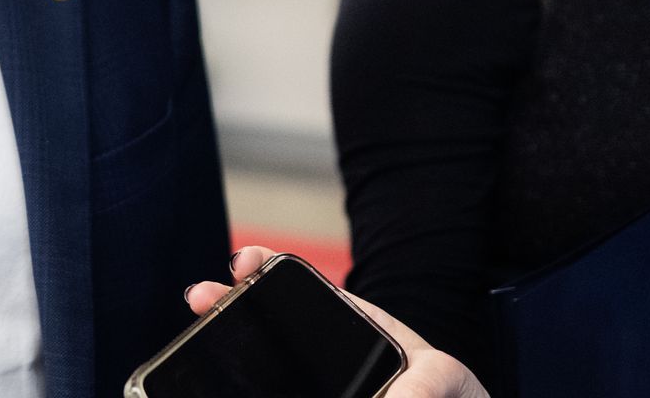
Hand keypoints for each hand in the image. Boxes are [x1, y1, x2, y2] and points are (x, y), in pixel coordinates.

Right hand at [184, 245, 489, 397]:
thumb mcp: (451, 380)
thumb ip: (431, 380)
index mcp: (357, 332)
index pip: (306, 291)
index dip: (270, 269)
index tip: (246, 265)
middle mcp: (328, 361)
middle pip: (269, 329)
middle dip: (230, 306)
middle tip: (201, 298)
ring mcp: (318, 385)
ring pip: (264, 372)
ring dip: (228, 355)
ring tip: (198, 342)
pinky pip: (273, 392)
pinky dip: (249, 391)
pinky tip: (223, 388)